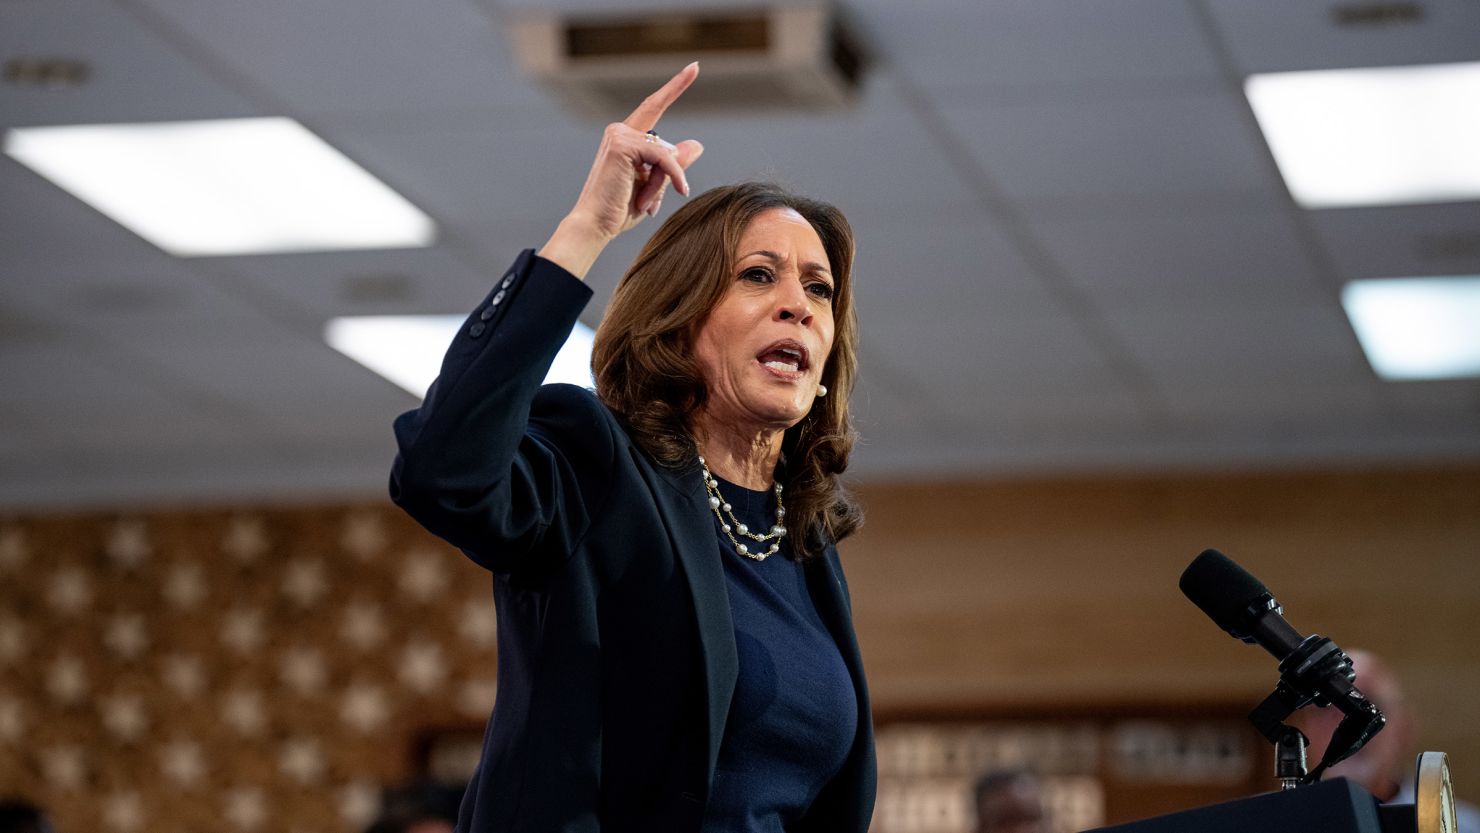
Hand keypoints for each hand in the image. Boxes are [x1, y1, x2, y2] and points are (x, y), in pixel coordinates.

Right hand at [539, 63, 704, 278]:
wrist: (594, 225)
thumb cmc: (619, 210)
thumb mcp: (654, 187)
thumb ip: (673, 166)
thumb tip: (697, 144)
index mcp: (625, 138)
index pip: (654, 106)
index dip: (675, 86)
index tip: (694, 67)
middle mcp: (619, 131)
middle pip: (665, 147)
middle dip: (665, 178)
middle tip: (648, 205)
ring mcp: (619, 134)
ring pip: (665, 154)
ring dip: (663, 182)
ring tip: (644, 204)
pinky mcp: (622, 144)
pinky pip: (664, 157)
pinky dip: (671, 176)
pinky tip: (672, 191)